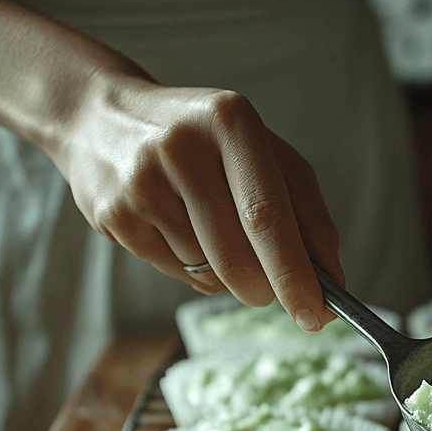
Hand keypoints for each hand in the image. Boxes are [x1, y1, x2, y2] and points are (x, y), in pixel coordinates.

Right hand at [53, 74, 343, 329]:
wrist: (99, 117)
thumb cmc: (204, 142)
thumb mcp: (260, 152)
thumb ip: (304, 209)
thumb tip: (332, 279)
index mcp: (230, 122)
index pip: (268, 216)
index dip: (296, 273)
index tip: (318, 314)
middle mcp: (181, 148)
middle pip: (237, 257)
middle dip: (267, 290)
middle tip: (276, 296)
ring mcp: (140, 183)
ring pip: (208, 272)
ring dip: (227, 275)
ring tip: (212, 231)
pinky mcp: (113, 216)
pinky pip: (175, 272)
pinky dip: (192, 268)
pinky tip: (178, 229)